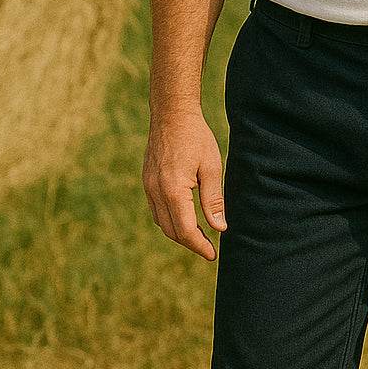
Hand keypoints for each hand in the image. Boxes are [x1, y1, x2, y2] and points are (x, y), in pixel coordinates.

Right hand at [142, 107, 226, 261]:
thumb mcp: (211, 167)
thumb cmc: (196, 137)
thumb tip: (220, 228)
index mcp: (173, 190)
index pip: (185, 229)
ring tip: (199, 236)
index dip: (200, 245)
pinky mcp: (147, 180)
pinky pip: (156, 209)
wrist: (172, 113)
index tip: (212, 255)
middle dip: (190, 243)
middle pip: (171, 230)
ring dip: (178, 233)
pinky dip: (169, 219)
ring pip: (161, 222)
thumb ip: (213, 200)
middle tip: (209, 248)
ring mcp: (148, 186)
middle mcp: (156, 191)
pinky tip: (183, 217)